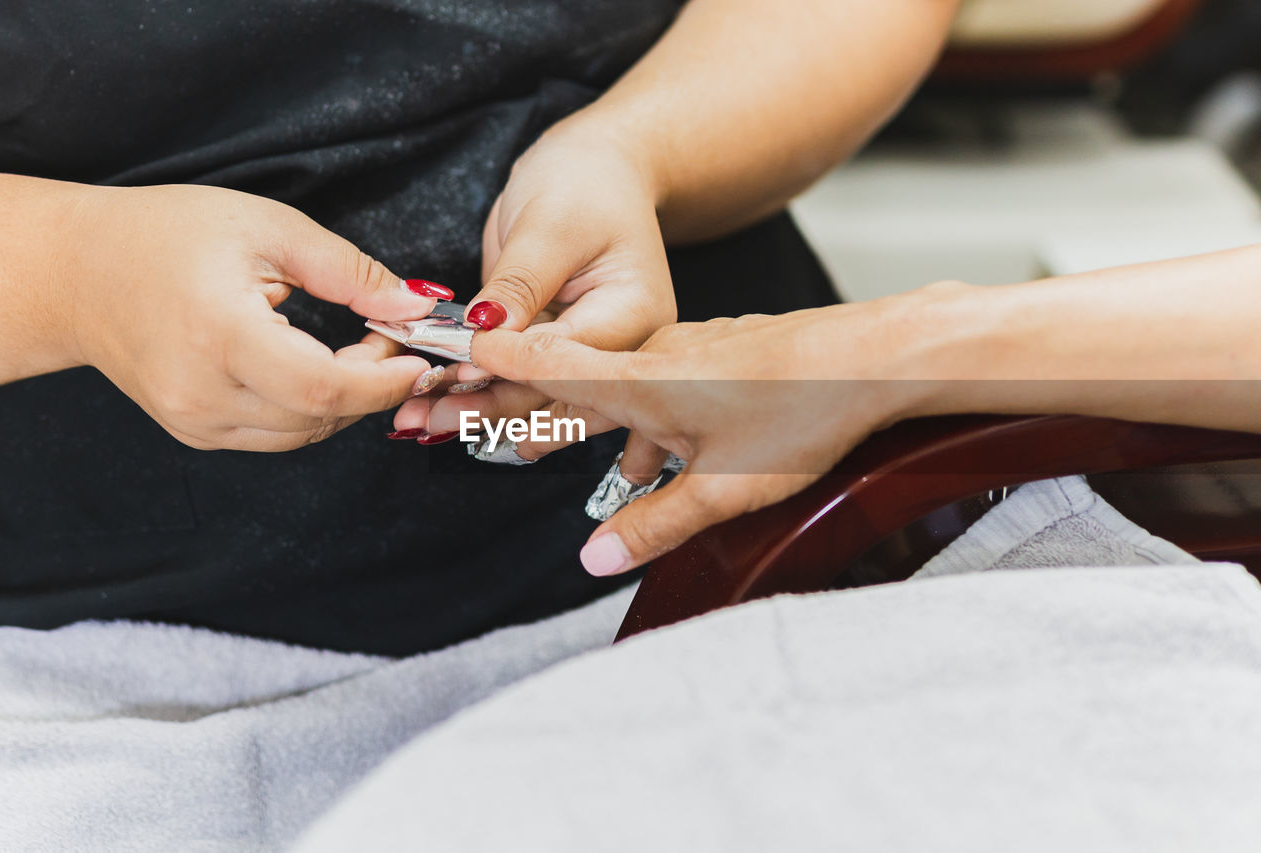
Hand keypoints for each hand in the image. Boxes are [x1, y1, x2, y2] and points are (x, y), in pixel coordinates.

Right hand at [64, 184, 443, 450]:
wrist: (75, 272)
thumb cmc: (164, 236)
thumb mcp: (266, 228)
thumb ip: (349, 271)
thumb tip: (414, 306)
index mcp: (219, 334)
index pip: (324, 387)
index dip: (384, 381)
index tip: (419, 356)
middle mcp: (202, 392)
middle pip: (321, 415)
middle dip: (374, 385)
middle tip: (391, 339)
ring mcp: (194, 421)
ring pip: (304, 433)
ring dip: (347, 400)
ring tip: (360, 351)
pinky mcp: (194, 431)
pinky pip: (275, 435)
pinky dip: (312, 409)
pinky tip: (319, 369)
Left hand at [390, 120, 676, 440]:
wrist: (598, 168)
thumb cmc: (584, 181)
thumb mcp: (549, 225)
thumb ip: (518, 285)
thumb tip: (485, 335)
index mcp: (635, 314)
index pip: (569, 354)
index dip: (512, 366)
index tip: (459, 369)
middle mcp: (618, 348)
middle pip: (556, 393)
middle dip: (492, 407)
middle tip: (430, 416)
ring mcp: (588, 355)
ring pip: (535, 400)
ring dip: (480, 412)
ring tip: (422, 420)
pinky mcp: (556, 353)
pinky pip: (522, 383)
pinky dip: (482, 395)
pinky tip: (442, 408)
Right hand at [471, 296, 935, 575]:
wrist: (877, 357)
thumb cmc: (802, 413)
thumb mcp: (724, 487)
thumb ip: (656, 525)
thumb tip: (595, 559)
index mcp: (641, 381)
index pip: (546, 364)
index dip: (492, 362)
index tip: (444, 355)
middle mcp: (657, 357)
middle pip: (572, 378)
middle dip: (525, 402)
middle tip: (480, 415)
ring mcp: (692, 352)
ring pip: (622, 387)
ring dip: (592, 421)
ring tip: (581, 463)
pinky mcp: (723, 356)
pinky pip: (664, 388)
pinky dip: (645, 420)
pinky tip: (662, 457)